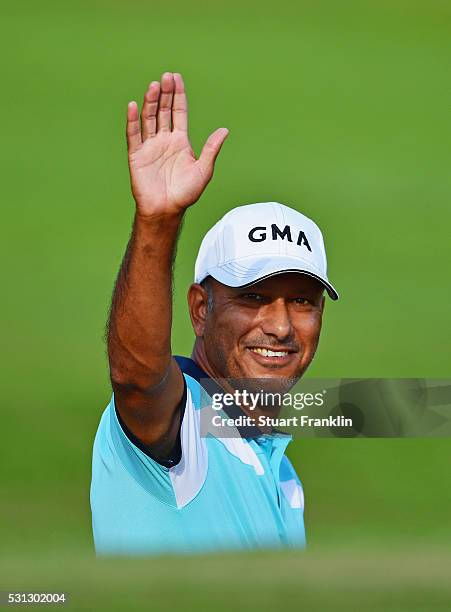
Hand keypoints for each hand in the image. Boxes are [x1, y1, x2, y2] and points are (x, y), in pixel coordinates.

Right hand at [126, 72, 228, 216]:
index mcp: (180, 141)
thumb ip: (211, 149)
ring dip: (150, 102)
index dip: (178, 96)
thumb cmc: (186, 194)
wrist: (167, 209)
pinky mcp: (137, 155)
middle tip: (166, 76)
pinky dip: (133, 120)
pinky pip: (134, 134)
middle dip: (165, 93)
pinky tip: (134, 105)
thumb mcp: (203, 170)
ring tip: (154, 86)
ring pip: (149, 118)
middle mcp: (164, 140)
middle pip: (163, 111)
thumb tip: (225, 130)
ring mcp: (150, 146)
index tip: (177, 79)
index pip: (178, 112)